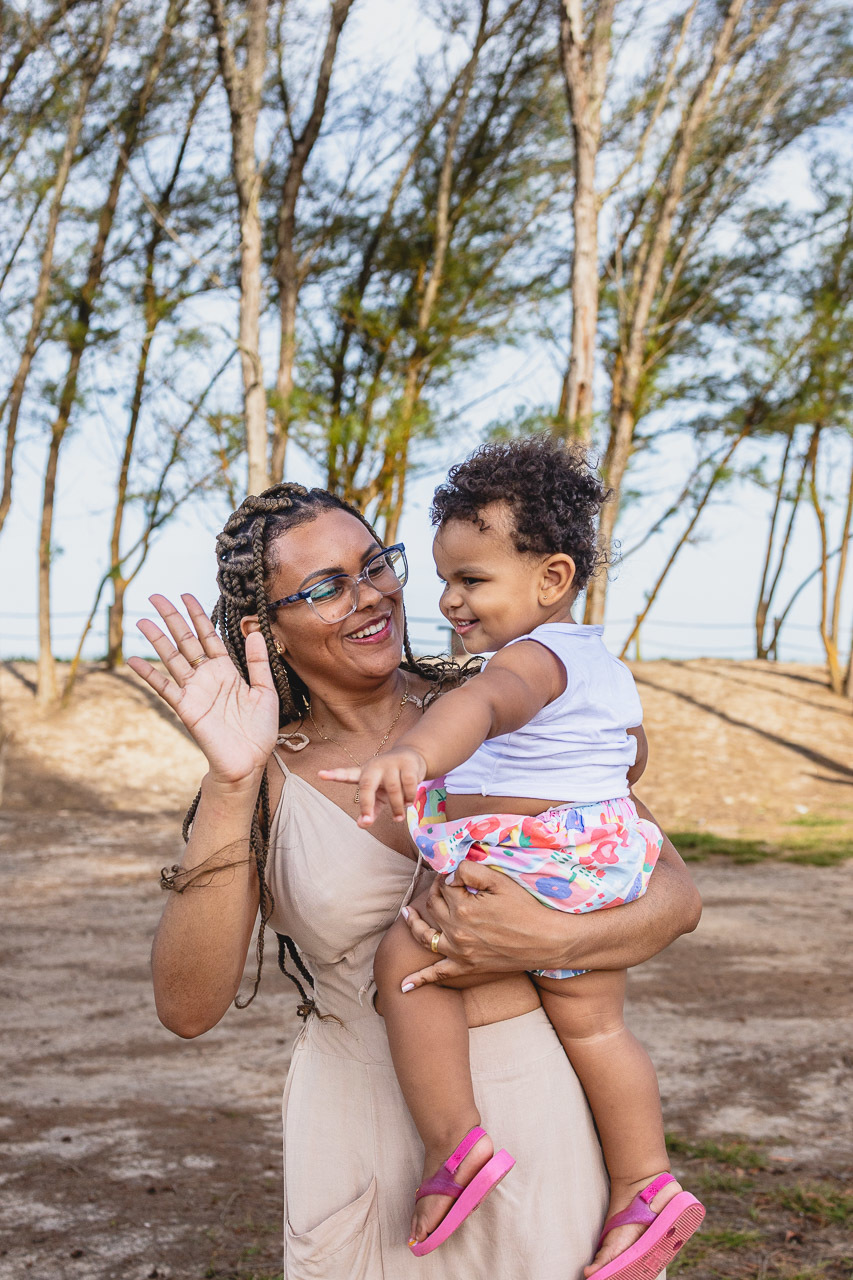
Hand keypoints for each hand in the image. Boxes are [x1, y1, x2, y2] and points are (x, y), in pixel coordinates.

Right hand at [127, 593, 278, 787]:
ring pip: (172, 658)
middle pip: (186, 641)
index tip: (186, 596)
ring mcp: (194, 691)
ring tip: (142, 620)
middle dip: (172, 618)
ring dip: (157, 639)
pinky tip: (134, 659)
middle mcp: (207, 676)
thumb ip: (258, 662)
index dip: (198, 616)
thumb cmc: (259, 730)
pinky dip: (148, 673)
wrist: (249, 761)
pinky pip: (164, 687)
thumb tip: (253, 631)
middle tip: (156, 596)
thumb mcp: (266, 691)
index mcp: (227, 670)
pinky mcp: (186, 707)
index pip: (209, 636)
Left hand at [319, 746, 426, 825]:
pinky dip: (409, 798)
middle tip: (368, 821)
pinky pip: (408, 785)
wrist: (412, 758)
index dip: (334, 775)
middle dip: (367, 805)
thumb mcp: (379, 794)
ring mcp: (390, 764)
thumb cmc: (390, 779)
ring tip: (398, 817)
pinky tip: (409, 803)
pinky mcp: (407, 764)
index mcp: (364, 774)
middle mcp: (374, 767)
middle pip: (367, 785)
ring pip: (393, 789)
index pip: (346, 774)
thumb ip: (370, 809)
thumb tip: (361, 825)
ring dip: (397, 807)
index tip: (320, 775)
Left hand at [399, 859, 559, 987]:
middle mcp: (456, 931)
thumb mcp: (500, 881)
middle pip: (434, 906)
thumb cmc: (526, 908)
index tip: (454, 873)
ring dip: (413, 924)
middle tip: (441, 885)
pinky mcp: (466, 967)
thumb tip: (450, 873)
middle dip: (434, 892)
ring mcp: (459, 952)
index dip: (448, 876)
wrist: (546, 941)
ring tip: (406, 915)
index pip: (444, 886)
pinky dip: (420, 980)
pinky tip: (403, 986)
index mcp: (463, 907)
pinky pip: (438, 975)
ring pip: (424, 936)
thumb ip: (471, 871)